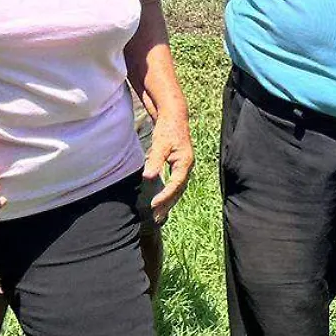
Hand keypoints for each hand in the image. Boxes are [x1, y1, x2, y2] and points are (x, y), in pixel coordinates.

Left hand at [143, 107, 193, 224]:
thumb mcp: (160, 144)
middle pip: (178, 190)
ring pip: (178, 189)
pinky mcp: (179, 165)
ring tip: (159, 215)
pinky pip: (175, 184)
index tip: (154, 205)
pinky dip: (169, 194)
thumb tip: (148, 177)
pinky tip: (162, 200)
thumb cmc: (167, 129)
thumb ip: (155, 160)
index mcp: (185, 162)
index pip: (176, 184)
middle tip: (157, 218)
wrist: (174, 117)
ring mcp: (184, 166)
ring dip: (169, 202)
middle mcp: (187, 166)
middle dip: (168, 204)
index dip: (165, 195)